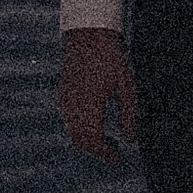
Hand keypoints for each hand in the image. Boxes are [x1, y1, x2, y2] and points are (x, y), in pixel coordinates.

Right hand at [60, 29, 138, 163]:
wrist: (88, 32)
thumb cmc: (111, 57)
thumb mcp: (126, 85)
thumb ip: (129, 115)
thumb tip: (130, 140)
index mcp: (89, 105)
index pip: (94, 141)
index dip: (106, 154)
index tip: (119, 160)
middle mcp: (72, 105)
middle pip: (80, 140)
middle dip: (97, 150)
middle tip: (116, 151)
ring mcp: (65, 98)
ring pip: (72, 131)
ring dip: (88, 140)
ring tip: (108, 138)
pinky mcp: (62, 92)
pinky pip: (68, 119)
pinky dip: (81, 128)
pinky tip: (96, 121)